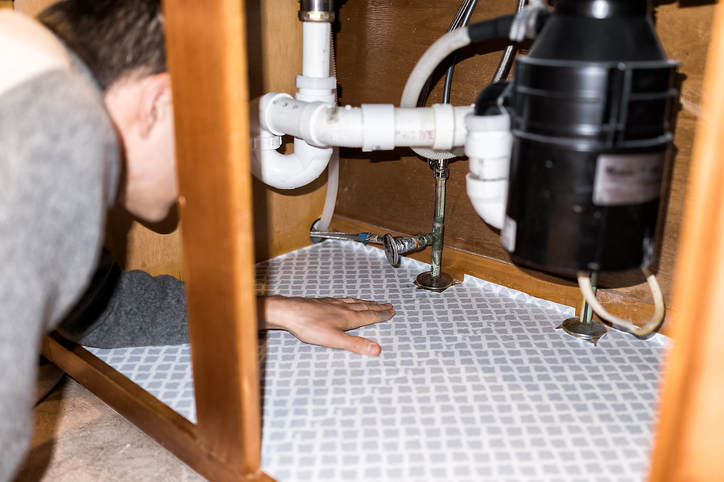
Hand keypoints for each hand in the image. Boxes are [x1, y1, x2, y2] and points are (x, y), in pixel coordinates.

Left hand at [257, 296, 394, 355]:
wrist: (290, 312)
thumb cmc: (309, 326)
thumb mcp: (334, 340)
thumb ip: (356, 345)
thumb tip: (376, 349)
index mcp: (348, 318)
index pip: (370, 316)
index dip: (382, 315)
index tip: (392, 313)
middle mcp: (343, 308)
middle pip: (365, 307)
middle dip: (378, 308)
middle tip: (388, 305)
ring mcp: (333, 304)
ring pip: (355, 302)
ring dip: (366, 303)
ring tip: (373, 302)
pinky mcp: (324, 302)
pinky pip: (344, 299)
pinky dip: (352, 300)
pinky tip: (348, 300)